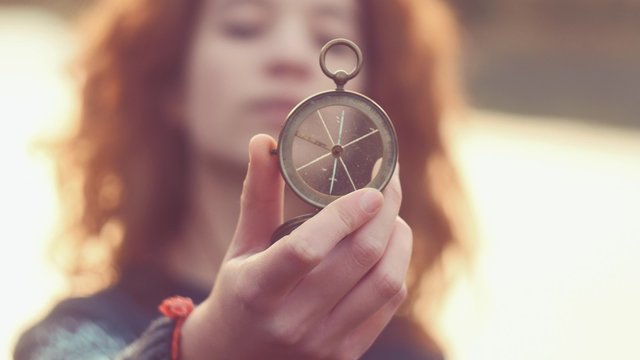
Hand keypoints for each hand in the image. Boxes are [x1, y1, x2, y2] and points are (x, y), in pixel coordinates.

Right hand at [182, 134, 412, 359]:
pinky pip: (388, 304)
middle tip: (390, 185)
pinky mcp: (345, 354)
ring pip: (384, 282)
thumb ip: (258, 194)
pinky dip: (396, 269)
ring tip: (391, 216)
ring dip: (398, 240)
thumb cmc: (239, 293)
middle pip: (359, 259)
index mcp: (257, 290)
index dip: (344, 215)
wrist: (236, 358)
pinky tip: (387, 250)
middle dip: (386, 213)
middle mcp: (291, 321)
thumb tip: (262, 140)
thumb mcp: (241, 245)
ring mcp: (322, 343)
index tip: (371, 187)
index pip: (306, 249)